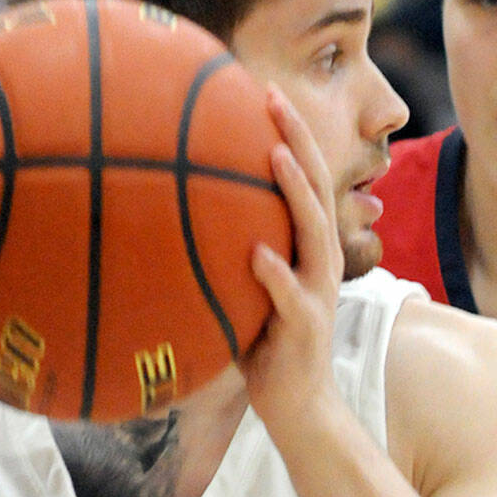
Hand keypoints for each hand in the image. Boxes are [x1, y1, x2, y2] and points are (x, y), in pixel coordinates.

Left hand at [240, 85, 343, 432]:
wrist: (298, 406)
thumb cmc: (266, 342)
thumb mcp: (249, 286)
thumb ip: (231, 248)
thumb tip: (177, 211)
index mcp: (308, 246)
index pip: (304, 178)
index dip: (290, 133)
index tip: (263, 90)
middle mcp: (320, 260)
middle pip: (317, 189)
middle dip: (298, 139)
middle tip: (273, 96)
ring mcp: (317, 292)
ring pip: (313, 233)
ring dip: (297, 193)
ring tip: (276, 156)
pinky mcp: (306, 327)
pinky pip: (291, 297)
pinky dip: (275, 274)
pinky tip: (256, 253)